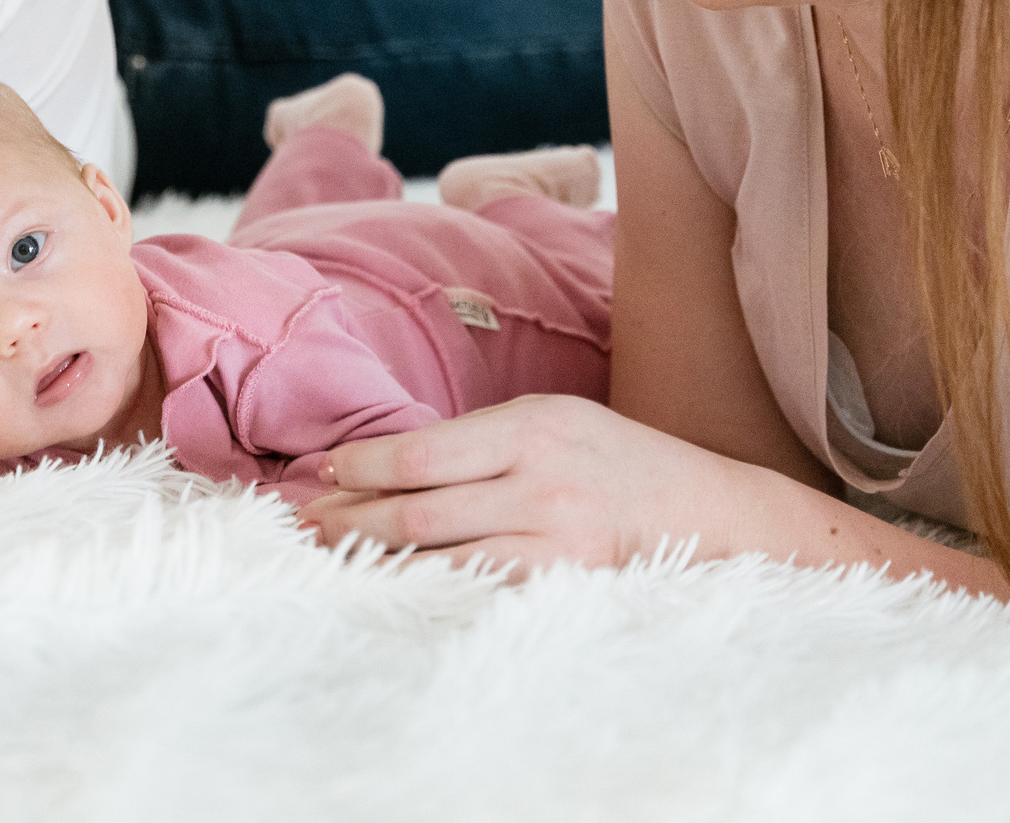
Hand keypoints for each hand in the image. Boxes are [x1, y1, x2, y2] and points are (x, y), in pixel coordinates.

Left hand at [296, 394, 766, 573]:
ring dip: (372, 560)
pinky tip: (390, 585)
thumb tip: (390, 461)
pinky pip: (476, 588)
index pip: (421, 452)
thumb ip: (483, 439)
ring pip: (439, 557)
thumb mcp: (555, 421)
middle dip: (347, 519)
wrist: (710, 512)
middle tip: (299, 522)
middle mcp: (539, 481)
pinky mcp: (564, 583)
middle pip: (417, 510)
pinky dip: (425, 587)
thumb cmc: (618, 461)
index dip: (362, 467)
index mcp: (532, 427)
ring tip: (327, 555)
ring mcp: (553, 539)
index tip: (322, 473)